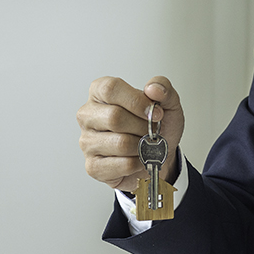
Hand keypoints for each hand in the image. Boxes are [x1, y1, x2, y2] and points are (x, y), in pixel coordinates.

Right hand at [77, 76, 184, 191]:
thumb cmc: (156, 126)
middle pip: (114, 117)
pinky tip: (138, 158)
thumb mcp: (166, 101)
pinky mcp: (93, 166)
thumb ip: (162, 87)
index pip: (110, 89)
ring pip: (121, 143)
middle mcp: (87, 116)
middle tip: (152, 131)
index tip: (156, 112)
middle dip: (143, 127)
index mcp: (99, 93)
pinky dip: (140, 163)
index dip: (136, 101)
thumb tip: (153, 88)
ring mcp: (87, 142)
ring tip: (145, 144)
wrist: (158, 155)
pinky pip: (124, 164)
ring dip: (143, 146)